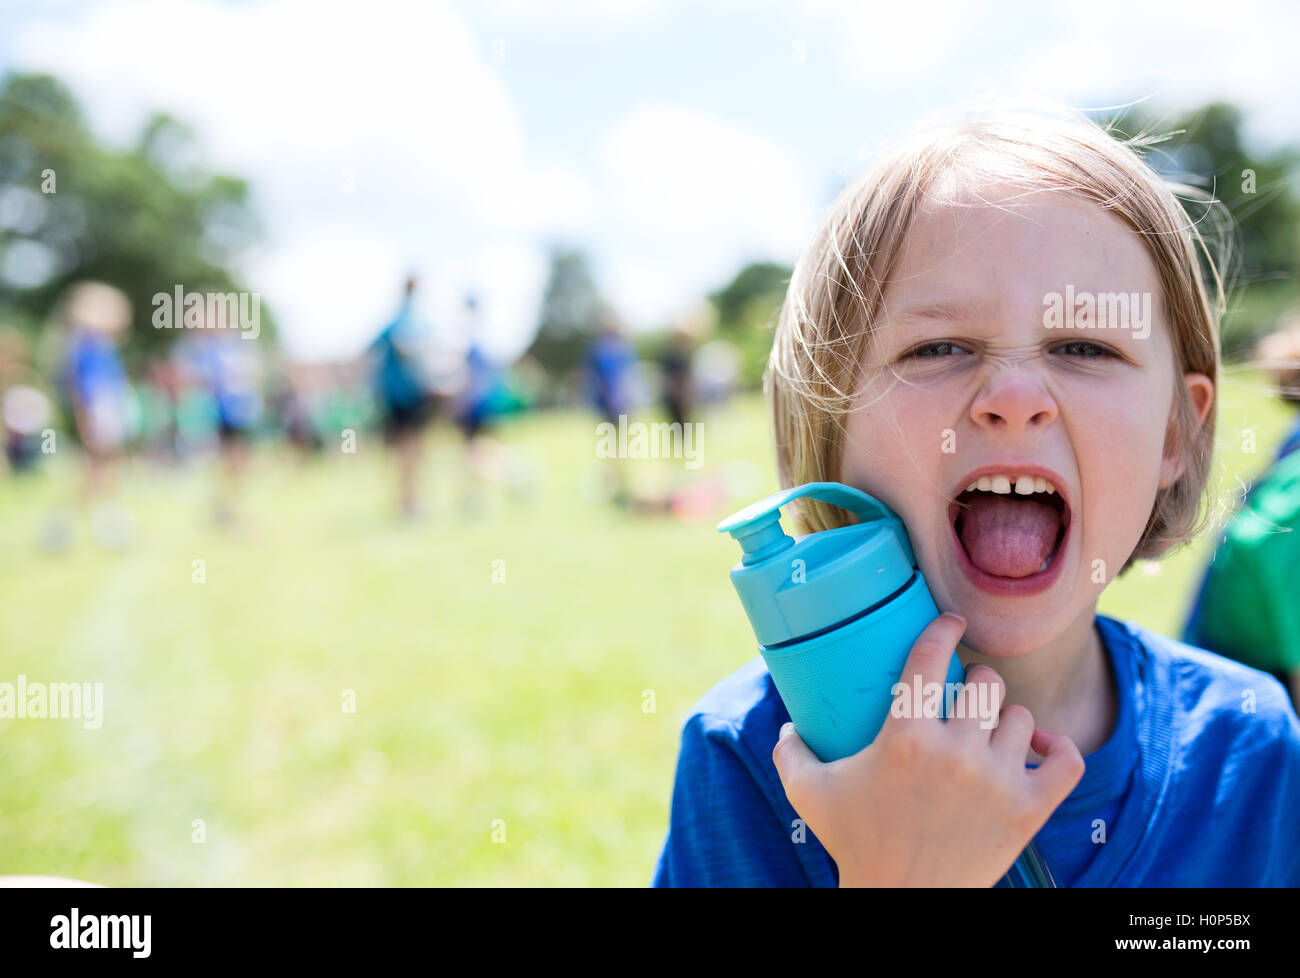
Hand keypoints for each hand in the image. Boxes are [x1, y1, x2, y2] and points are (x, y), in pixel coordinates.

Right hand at [771, 613, 1084, 886]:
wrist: (902, 903)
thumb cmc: (854, 844)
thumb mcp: (808, 793)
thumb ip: (790, 752)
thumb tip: (786, 723)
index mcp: (904, 737)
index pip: (930, 657)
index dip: (943, 629)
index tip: (952, 622)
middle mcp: (955, 752)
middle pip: (986, 684)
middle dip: (974, 683)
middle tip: (964, 697)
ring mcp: (997, 781)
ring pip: (1022, 717)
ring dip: (1006, 719)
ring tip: (990, 731)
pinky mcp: (1028, 810)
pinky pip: (1066, 759)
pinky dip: (1057, 747)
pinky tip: (1036, 748)